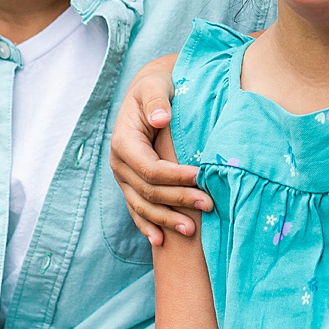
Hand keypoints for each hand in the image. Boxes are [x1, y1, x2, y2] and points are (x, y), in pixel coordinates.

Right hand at [109, 57, 209, 244]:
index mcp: (124, 142)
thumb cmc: (157, 87)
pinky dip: (147, 226)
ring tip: (192, 231)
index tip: (201, 176)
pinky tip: (160, 242)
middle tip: (209, 205)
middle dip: (178, 201)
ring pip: (142, 206)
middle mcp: (119, 163)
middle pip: (148, 191)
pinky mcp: (129, 185)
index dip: (175, 177)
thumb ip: (158, 101)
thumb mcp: (156, 86)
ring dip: (166, 220)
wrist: (149, 93)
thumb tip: (161, 119)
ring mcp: (122, 177)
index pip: (150, 168)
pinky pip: (136, 210)